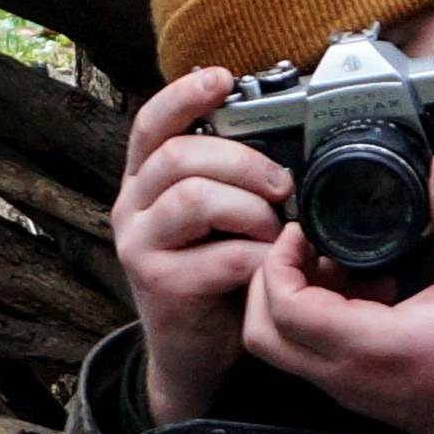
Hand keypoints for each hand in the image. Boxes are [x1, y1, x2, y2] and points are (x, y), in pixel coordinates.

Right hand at [110, 67, 286, 421]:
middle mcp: (133, 206)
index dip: (184, 95)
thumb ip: (238, 185)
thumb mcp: (223, 222)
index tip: (222, 78)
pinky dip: (258, 257)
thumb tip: (300, 153)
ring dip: (250, 209)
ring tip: (275, 230)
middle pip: (180, 154)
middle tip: (281, 183)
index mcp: (147, 181)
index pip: (152, 124)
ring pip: (194, 198)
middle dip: (241, 160)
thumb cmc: (218, 279)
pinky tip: (271, 266)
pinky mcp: (159, 285)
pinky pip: (219, 255)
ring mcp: (140, 245)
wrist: (197, 355)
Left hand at [238, 147, 433, 433]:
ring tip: (340, 267)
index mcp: (365, 344)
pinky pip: (312, 357)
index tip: (302, 233)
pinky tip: (367, 293)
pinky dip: (318, 322)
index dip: (280, 261)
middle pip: (262, 332)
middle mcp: (343, 373)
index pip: (283, 306)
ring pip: (283, 347)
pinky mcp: (357, 392)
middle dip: (270, 283)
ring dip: (295, 302)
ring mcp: (346, 388)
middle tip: (303, 250)